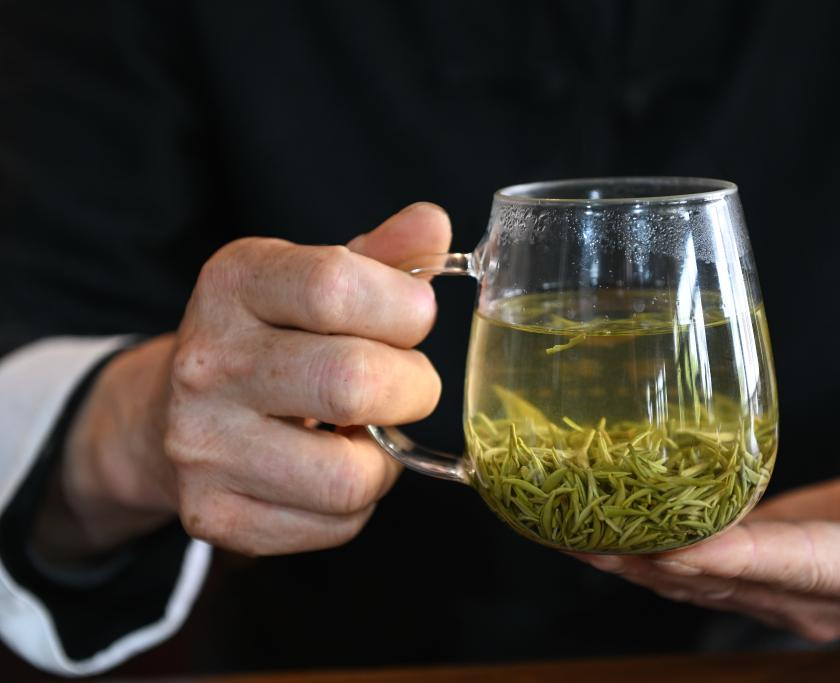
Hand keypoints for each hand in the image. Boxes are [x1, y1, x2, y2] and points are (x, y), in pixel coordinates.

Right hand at [34, 203, 450, 558]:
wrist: (173, 410)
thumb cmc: (274, 337)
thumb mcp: (316, 279)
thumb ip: (382, 256)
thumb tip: (433, 224)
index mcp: (235, 282)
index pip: (337, 286)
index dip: (406, 308)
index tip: (415, 318)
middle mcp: (207, 361)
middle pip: (354, 384)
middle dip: (413, 388)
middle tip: (404, 383)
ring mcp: (202, 443)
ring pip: (350, 476)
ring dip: (385, 458)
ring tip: (366, 432)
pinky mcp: (211, 513)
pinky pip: (333, 525)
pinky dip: (356, 505)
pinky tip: (332, 468)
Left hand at [577, 418, 839, 641]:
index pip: (792, 564)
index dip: (727, 557)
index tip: (662, 542)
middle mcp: (817, 596)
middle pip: (719, 580)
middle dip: (646, 558)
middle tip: (575, 530)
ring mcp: (783, 591)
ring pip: (693, 580)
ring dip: (628, 556)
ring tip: (560, 527)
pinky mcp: (761, 571)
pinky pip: (694, 565)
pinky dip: (645, 547)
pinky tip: (597, 523)